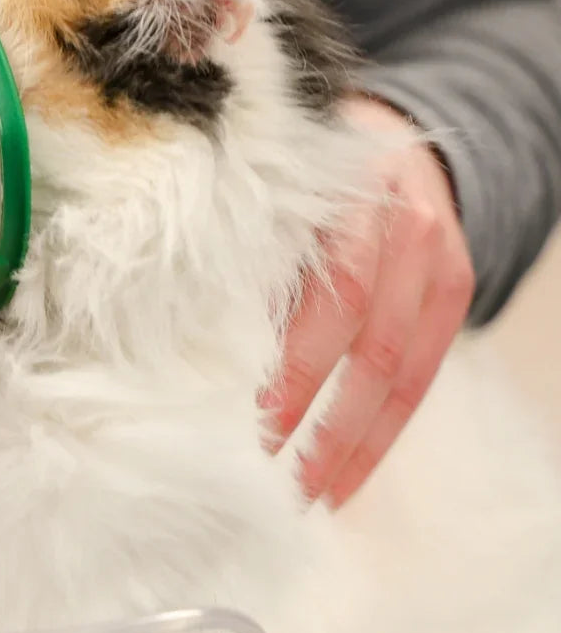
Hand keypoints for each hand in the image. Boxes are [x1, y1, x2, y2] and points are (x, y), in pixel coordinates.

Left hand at [261, 95, 473, 507]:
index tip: (247, 420)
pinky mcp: (453, 289)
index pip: (331, 296)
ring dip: (353, 442)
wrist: (382, 138)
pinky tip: (346, 474)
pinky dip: (380, 432)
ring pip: (401, 371)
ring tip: (307, 494)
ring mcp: (436, 260)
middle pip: (368, 341)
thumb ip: (240, 251)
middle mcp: (404, 226)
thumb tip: (177, 338)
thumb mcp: (267, 191)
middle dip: (318, 417)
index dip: (295, 366)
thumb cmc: (299, 174)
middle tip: (264, 473)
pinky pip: (423, 376)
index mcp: (347, 199)